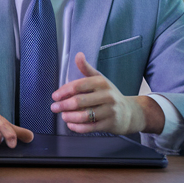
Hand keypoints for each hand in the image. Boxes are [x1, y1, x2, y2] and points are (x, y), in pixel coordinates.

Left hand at [51, 53, 165, 135]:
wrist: (129, 113)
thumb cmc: (110, 95)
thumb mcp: (100, 79)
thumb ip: (86, 69)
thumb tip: (78, 55)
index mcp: (102, 82)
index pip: (79, 85)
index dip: (64, 91)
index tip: (55, 96)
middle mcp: (107, 96)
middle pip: (79, 101)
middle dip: (63, 105)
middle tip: (54, 107)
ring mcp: (109, 111)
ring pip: (84, 115)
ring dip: (69, 117)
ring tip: (63, 116)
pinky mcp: (109, 124)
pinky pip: (89, 127)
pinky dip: (77, 127)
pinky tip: (71, 125)